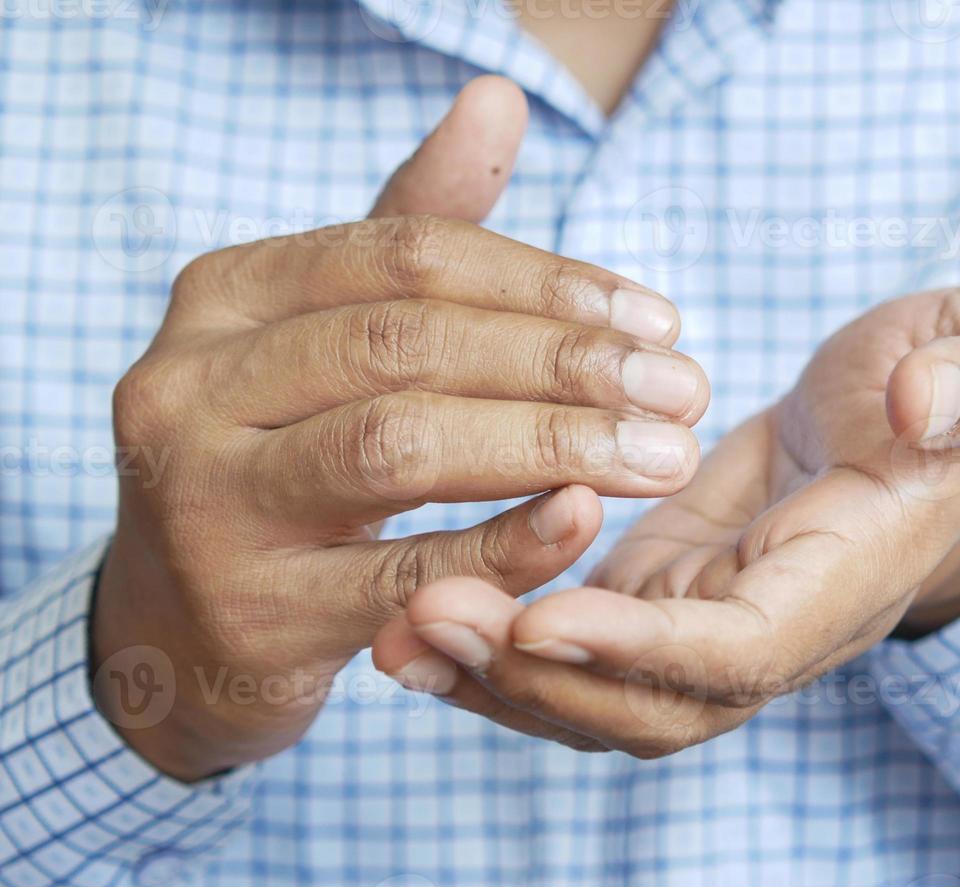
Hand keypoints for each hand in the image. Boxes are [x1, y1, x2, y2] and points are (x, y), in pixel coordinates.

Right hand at [92, 77, 709, 779]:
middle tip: (685, 389)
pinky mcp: (253, 612)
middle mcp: (191, 386)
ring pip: (401, 444)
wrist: (187, 627)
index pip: (409, 255)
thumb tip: (499, 98)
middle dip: (566, 362)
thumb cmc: (288, 460)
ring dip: (555, 444)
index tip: (658, 319)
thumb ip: (414, 229)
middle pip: (409, 344)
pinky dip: (508, 542)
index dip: (547, 282)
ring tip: (666, 455)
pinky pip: (406, 571)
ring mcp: (208, 504)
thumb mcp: (332, 341)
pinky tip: (588, 520)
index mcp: (224, 296)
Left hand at [373, 286, 959, 756]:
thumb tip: (919, 405)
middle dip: (537, 683)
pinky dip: (498, 645)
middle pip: (653, 707)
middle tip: (420, 620)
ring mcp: (713, 623)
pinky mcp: (666, 594)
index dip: (644, 649)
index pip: (744, 649)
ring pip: (599, 697)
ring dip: (495, 680)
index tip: (540, 618)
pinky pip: (575, 648)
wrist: (929, 424)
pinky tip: (413, 610)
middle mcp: (777, 630)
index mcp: (853, 577)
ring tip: (391, 631)